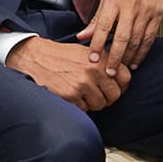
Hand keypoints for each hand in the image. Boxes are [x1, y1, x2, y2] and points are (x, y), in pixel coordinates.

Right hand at [7, 36, 129, 110]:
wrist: (37, 58)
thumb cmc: (62, 55)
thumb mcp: (88, 52)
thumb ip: (105, 63)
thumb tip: (120, 77)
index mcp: (100, 59)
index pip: (125, 78)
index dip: (122, 85)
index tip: (116, 87)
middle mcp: (94, 71)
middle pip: (114, 95)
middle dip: (108, 97)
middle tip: (98, 94)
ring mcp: (82, 84)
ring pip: (100, 104)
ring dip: (93, 103)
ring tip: (84, 94)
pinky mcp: (70, 96)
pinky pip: (84, 109)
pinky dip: (80, 106)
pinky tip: (73, 96)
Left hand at [78, 0, 162, 71]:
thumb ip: (97, 18)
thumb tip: (83, 36)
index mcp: (115, 0)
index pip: (104, 27)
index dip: (97, 45)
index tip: (92, 59)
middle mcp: (132, 6)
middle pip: (122, 38)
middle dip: (114, 58)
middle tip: (108, 73)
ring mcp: (147, 11)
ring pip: (138, 41)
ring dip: (128, 58)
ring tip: (121, 70)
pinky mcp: (158, 14)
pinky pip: (150, 38)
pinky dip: (143, 52)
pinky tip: (136, 60)